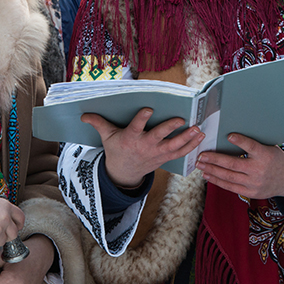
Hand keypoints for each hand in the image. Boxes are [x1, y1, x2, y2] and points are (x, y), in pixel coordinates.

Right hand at [83, 108, 202, 188]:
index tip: (149, 109)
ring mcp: (156, 154)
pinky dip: (191, 146)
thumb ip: (98, 123)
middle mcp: (145, 146)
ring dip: (187, 139)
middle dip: (170, 129)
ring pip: (174, 146)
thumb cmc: (117, 150)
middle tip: (182, 120)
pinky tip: (200, 137)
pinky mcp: (164, 158)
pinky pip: (180, 153)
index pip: (136, 127)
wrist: (123, 173)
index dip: (142, 119)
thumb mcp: (106, 137)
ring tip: (198, 129)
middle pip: (159, 137)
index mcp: (130, 139)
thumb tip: (83, 114)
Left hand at [196, 134, 283, 200]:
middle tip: (201, 154)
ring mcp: (254, 183)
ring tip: (200, 165)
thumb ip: (254, 144)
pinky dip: (218, 181)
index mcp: (265, 156)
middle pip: (233, 164)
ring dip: (212, 170)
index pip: (252, 147)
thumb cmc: (276, 160)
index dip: (241, 141)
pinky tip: (208, 175)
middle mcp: (259, 170)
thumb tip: (233, 135)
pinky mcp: (251, 193)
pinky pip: (231, 187)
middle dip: (214, 159)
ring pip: (229, 177)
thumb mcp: (270, 148)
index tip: (229, 136)